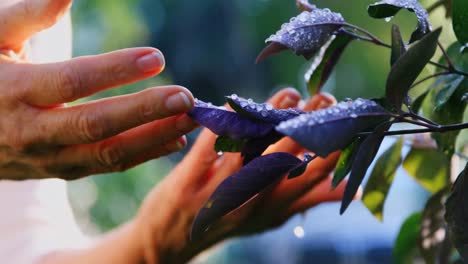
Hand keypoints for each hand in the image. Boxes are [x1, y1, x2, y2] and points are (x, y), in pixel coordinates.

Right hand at [0, 0, 196, 179]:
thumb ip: (28, 15)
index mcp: (13, 92)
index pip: (71, 83)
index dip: (115, 70)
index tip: (156, 58)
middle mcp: (30, 132)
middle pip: (96, 125)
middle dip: (145, 111)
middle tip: (186, 97)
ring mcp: (47, 157)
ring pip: (106, 153)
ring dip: (154, 138)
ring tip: (191, 119)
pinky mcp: (60, 170)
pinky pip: (105, 166)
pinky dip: (142, 155)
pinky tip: (173, 142)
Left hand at [136, 89, 347, 262]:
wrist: (172, 240)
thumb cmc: (231, 219)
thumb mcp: (274, 215)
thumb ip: (310, 198)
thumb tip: (356, 190)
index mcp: (277, 206)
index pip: (315, 177)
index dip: (335, 147)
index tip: (347, 120)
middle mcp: (253, 201)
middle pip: (288, 161)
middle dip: (310, 128)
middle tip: (326, 99)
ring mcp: (220, 193)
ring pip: (252, 152)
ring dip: (271, 119)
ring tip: (290, 95)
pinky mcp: (188, 182)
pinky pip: (207, 148)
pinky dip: (221, 123)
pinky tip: (234, 102)